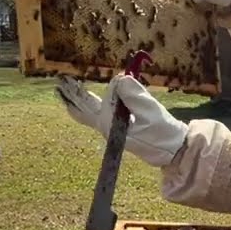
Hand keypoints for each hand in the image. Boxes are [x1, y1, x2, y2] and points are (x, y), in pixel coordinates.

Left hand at [55, 74, 187, 167]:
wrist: (171, 151)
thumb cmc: (162, 133)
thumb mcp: (150, 112)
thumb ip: (134, 95)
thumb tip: (120, 78)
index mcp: (110, 124)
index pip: (107, 96)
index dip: (118, 86)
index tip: (126, 78)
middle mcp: (105, 127)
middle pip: (81, 108)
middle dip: (71, 94)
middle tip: (59, 81)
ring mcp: (108, 129)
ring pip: (84, 112)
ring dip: (74, 99)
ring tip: (62, 89)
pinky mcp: (115, 129)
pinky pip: (93, 116)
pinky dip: (84, 106)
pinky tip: (80, 102)